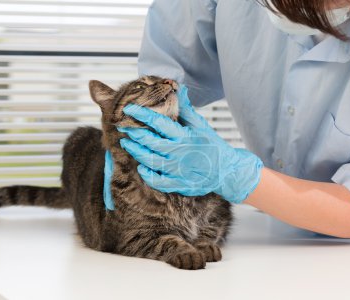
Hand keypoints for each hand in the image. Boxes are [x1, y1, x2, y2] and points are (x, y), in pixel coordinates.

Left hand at [118, 85, 262, 202]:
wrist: (227, 171)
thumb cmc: (212, 145)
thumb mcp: (201, 125)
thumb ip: (187, 109)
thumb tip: (179, 89)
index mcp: (184, 136)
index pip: (159, 123)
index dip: (142, 114)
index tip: (129, 108)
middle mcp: (179, 153)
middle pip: (150, 142)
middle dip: (134, 132)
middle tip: (122, 125)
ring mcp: (178, 170)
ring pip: (150, 160)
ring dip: (136, 151)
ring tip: (127, 143)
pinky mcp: (178, 184)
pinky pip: (157, 180)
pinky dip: (147, 174)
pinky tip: (141, 167)